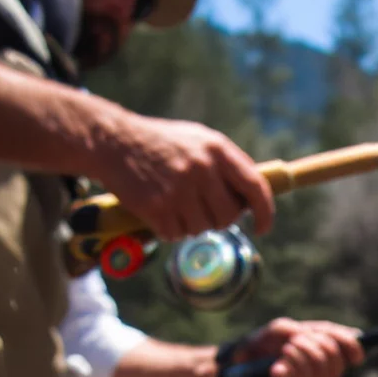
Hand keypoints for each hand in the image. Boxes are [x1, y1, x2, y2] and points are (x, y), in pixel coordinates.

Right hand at [88, 108, 274, 241]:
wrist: (111, 141)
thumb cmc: (160, 145)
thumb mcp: (198, 141)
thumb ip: (227, 166)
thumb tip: (254, 200)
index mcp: (217, 149)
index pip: (256, 187)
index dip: (265, 213)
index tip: (263, 228)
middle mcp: (201, 168)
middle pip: (229, 217)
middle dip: (217, 219)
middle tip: (199, 207)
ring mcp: (179, 189)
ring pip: (203, 229)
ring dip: (190, 224)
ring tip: (172, 201)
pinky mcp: (158, 207)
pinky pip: (177, 235)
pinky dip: (168, 229)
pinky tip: (157, 208)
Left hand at [225, 318, 365, 376]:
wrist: (240, 359)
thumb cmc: (265, 343)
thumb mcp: (285, 329)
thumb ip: (307, 330)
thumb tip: (321, 336)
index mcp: (325, 359)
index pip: (348, 353)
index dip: (350, 346)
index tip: (348, 340)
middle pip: (332, 363)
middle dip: (313, 347)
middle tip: (294, 341)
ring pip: (313, 374)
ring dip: (296, 357)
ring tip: (283, 352)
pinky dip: (284, 372)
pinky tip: (275, 369)